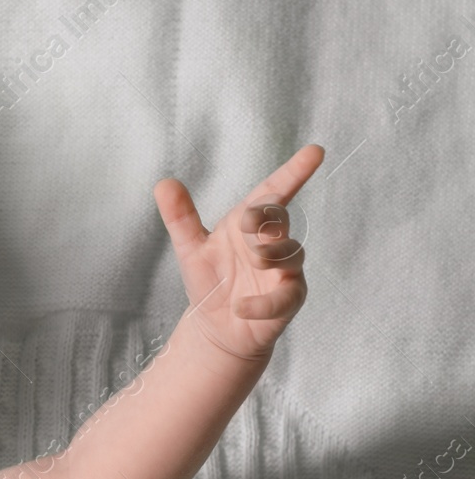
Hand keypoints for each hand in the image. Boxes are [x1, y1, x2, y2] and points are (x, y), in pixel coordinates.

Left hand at [154, 143, 323, 361]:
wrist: (216, 326)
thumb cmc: (210, 281)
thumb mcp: (191, 248)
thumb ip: (180, 217)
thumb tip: (163, 183)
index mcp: (249, 224)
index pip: (273, 192)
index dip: (294, 172)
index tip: (314, 151)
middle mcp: (272, 242)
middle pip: (281, 218)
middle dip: (268, 217)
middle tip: (247, 222)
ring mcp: (284, 270)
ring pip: (291, 253)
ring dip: (272, 253)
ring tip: (253, 259)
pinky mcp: (288, 299)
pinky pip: (285, 296)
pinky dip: (263, 302)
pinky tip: (241, 307)